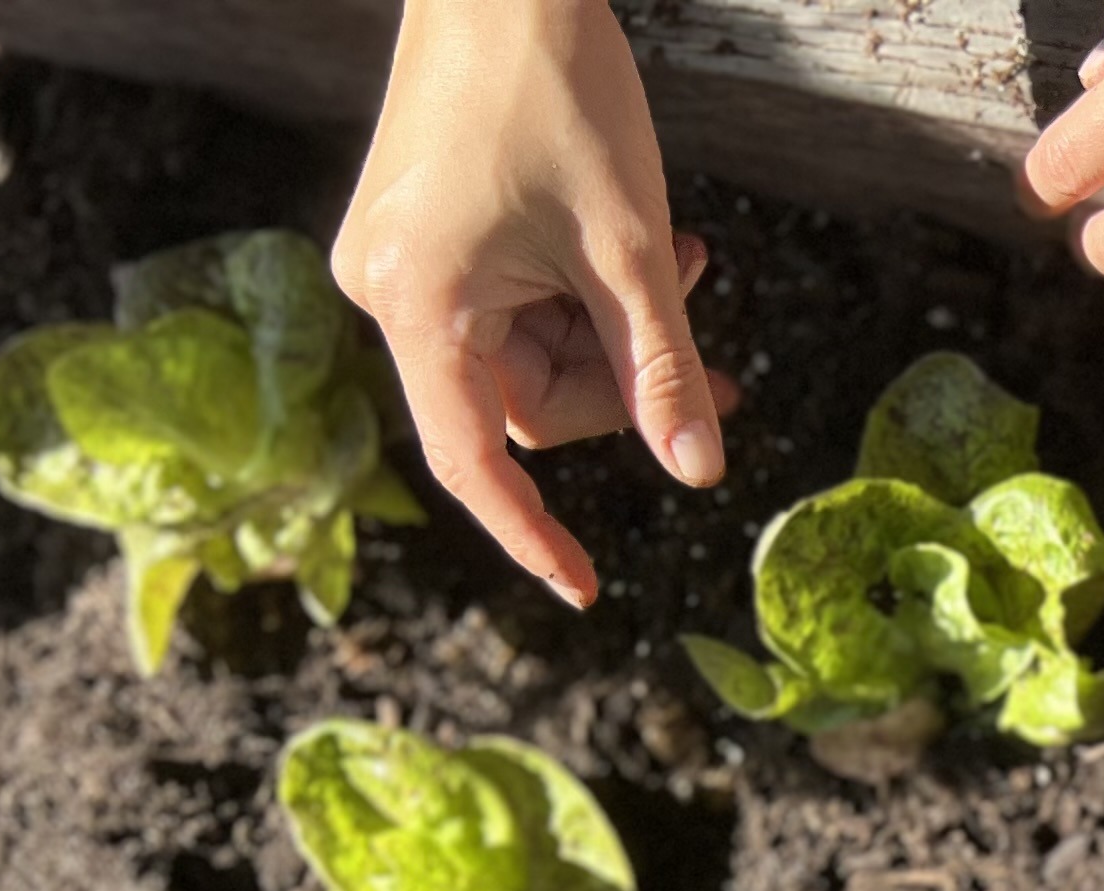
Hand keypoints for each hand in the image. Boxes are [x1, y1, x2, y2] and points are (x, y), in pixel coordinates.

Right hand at [333, 0, 738, 603]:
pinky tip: (643, 245)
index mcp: (420, 306)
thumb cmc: (558, 87)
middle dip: (622, 383)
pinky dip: (580, 293)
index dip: (533, 534)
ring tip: (684, 261)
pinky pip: (509, 304)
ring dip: (613, 329)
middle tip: (716, 363)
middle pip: (522, 401)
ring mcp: (400, 260)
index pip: (476, 462)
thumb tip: (698, 475)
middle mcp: (387, 292)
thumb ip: (665, 370)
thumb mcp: (633, 249)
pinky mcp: (421, 231)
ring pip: (527, 352)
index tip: (585, 590)